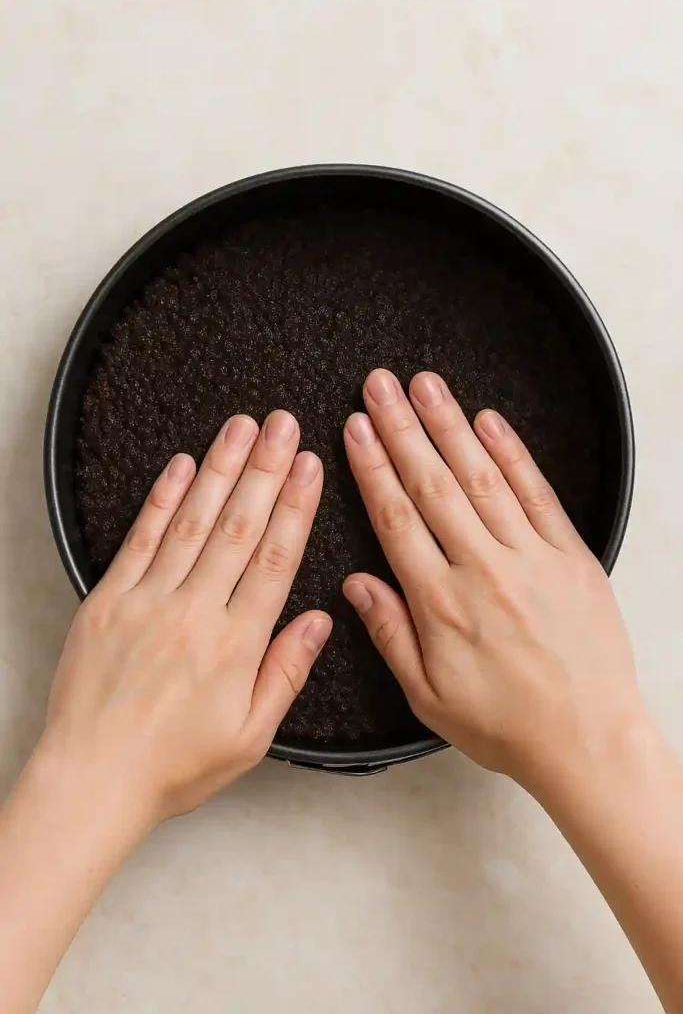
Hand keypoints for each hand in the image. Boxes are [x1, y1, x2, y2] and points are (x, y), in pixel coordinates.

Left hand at [44, 410, 330, 823]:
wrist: (91, 780)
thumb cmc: (172, 767)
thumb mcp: (251, 736)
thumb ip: (287, 672)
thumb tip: (319, 621)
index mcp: (235, 646)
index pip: (275, 559)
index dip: (295, 506)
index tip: (309, 466)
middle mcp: (194, 613)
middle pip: (238, 527)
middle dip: (265, 469)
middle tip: (283, 425)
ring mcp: (147, 602)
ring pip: (192, 521)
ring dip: (220, 469)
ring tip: (242, 428)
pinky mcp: (108, 600)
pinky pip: (140, 539)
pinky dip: (161, 498)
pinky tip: (181, 465)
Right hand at [343, 369, 642, 792]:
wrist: (588, 739)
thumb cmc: (508, 724)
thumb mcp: (428, 695)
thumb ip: (390, 633)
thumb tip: (356, 585)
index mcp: (441, 603)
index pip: (396, 517)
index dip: (372, 466)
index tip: (355, 429)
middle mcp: (483, 569)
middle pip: (432, 483)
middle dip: (401, 427)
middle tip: (380, 385)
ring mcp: (531, 557)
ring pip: (481, 477)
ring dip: (449, 425)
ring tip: (425, 386)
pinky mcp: (571, 556)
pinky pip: (537, 493)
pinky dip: (512, 454)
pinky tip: (489, 422)